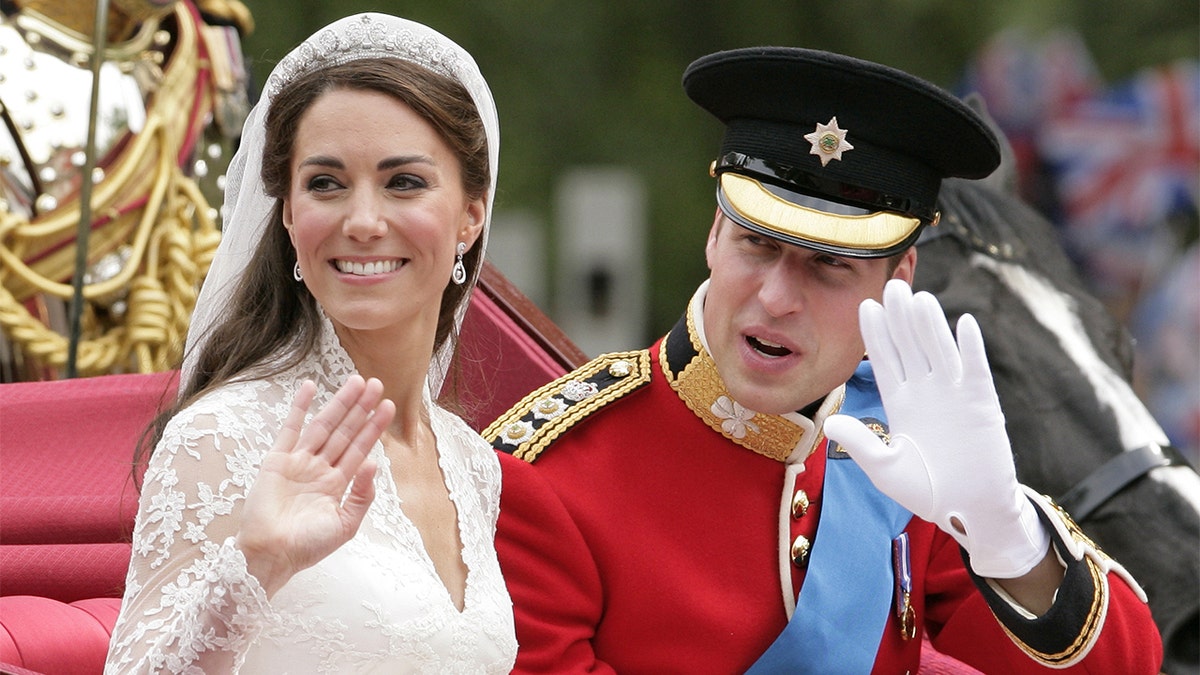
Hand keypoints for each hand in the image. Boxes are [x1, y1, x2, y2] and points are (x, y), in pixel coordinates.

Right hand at [237, 375, 394, 595]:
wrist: (271, 555)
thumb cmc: (307, 546)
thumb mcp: (345, 525)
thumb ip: (362, 496)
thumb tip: (373, 463)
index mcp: (337, 484)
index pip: (360, 448)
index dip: (373, 427)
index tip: (388, 406)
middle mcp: (320, 469)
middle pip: (345, 432)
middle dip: (360, 409)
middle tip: (376, 384)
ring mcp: (299, 462)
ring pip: (324, 426)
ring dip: (339, 404)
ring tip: (355, 381)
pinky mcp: (276, 460)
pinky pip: (290, 428)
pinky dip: (299, 407)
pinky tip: (309, 387)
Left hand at [823, 280, 1048, 578]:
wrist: (969, 511)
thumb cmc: (927, 491)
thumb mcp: (885, 469)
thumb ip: (861, 443)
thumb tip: (829, 421)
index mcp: (900, 402)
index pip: (885, 360)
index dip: (875, 334)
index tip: (865, 306)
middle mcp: (926, 391)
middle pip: (911, 346)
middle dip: (900, 318)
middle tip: (891, 286)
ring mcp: (954, 394)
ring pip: (939, 351)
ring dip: (930, 325)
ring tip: (919, 298)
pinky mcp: (982, 404)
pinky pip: (976, 370)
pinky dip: (971, 348)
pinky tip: (965, 323)